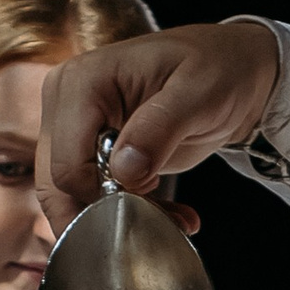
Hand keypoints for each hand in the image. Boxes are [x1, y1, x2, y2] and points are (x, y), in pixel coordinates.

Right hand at [37, 19, 281, 227]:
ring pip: (70, 197)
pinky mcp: (88, 148)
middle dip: (107, 213)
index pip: (68, 164)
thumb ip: (159, 128)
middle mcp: (65, 103)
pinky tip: (167, 214)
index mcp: (82, 81)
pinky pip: (89, 194)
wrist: (232, 71)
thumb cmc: (217, 69)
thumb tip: (123, 171)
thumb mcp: (199, 93)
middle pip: (58, 185)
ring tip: (172, 221)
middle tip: (163, 221)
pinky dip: (126, 212)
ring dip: (118, 219)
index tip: (152, 190)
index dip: (104, 193)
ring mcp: (73, 127)